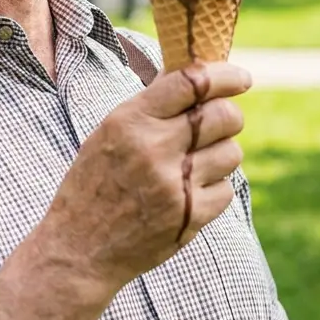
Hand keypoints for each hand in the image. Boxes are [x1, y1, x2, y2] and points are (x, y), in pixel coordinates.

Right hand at [38, 62, 250, 293]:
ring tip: (195, 164)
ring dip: (221, 154)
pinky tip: (188, 193)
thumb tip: (194, 71)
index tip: (241, 77)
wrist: (78, 249)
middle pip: (224, 116)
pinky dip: (214, 189)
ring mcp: (174, 186)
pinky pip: (227, 189)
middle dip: (229, 116)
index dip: (225, 75)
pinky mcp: (190, 218)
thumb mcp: (109, 133)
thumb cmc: (94, 184)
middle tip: (221, 123)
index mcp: (130, 121)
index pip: (191, 82)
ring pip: (232, 153)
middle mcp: (153, 149)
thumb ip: (151, 105)